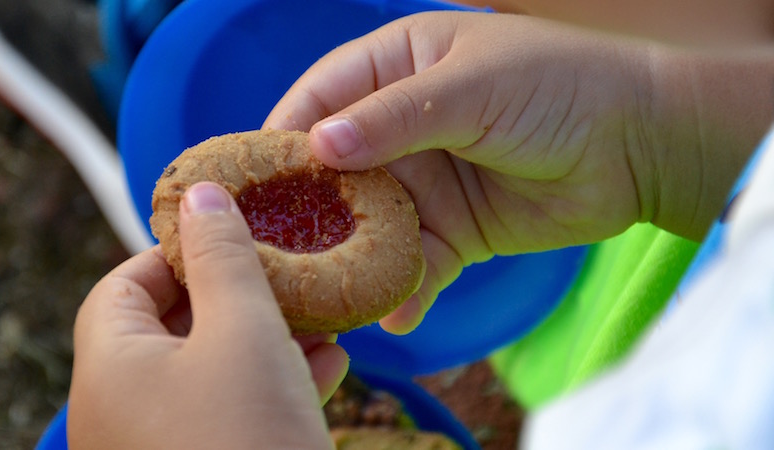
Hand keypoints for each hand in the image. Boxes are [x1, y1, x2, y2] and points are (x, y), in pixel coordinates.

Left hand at [67, 182, 345, 448]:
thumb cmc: (248, 436)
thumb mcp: (242, 331)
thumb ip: (223, 257)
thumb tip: (202, 194)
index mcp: (112, 366)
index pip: (125, 281)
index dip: (177, 249)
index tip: (232, 233)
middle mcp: (126, 408)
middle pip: (175, 323)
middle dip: (239, 293)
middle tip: (286, 273)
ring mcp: (166, 441)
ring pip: (214, 367)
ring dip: (267, 335)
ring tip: (320, 317)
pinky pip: (234, 408)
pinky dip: (274, 381)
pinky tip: (327, 365)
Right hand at [264, 11, 769, 333]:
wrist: (639, 144)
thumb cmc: (558, 88)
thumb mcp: (472, 89)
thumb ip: (394, 118)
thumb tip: (319, 145)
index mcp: (397, 67)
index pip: (321, 96)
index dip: (285, 134)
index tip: (252, 178)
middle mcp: (401, 125)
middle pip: (334, 169)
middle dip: (310, 208)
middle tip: (278, 248)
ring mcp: (426, 180)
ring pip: (368, 221)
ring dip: (352, 254)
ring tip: (329, 291)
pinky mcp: (453, 229)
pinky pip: (414, 260)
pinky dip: (403, 285)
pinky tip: (394, 310)